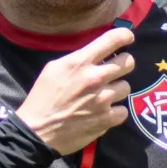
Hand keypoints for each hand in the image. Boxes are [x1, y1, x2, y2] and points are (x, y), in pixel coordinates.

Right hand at [15, 26, 134, 154]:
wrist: (38, 131)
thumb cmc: (42, 98)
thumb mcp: (54, 69)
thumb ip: (77, 60)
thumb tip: (95, 56)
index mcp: (80, 62)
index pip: (113, 40)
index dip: (125, 35)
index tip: (127, 38)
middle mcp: (95, 78)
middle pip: (128, 62)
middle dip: (123, 64)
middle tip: (115, 70)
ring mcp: (103, 100)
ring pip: (126, 87)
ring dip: (117, 90)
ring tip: (104, 95)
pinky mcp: (106, 120)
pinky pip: (123, 111)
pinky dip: (115, 112)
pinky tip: (104, 112)